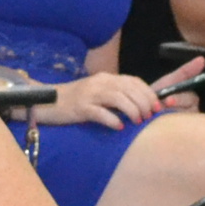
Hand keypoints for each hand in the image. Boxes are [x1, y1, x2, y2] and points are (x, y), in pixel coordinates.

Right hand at [44, 72, 179, 127]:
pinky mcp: (80, 107)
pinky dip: (112, 120)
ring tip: (137, 121)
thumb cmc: (75, 100)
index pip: (133, 81)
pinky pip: (100, 112)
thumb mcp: (98, 93)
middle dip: (144, 102)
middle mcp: (100, 82)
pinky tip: (119, 127)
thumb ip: (116, 95)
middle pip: (129, 89)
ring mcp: (89, 94)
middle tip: (149, 116)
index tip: (157, 106)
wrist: (47, 101)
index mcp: (106, 78)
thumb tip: (140, 105)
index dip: (148, 93)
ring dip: (132, 110)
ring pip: (118, 98)